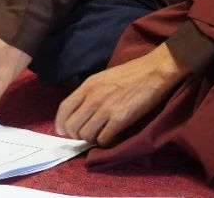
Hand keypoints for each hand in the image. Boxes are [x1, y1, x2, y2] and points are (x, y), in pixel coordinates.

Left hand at [54, 44, 187, 145]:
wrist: (153, 71)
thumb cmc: (130, 73)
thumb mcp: (103, 78)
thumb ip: (89, 93)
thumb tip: (80, 111)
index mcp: (88, 86)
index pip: (64, 109)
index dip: (60, 124)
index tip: (63, 132)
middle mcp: (93, 98)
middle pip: (73, 126)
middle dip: (77, 135)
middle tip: (86, 134)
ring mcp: (106, 109)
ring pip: (86, 135)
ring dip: (92, 139)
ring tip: (100, 134)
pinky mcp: (120, 120)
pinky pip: (103, 139)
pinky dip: (105, 142)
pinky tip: (111, 136)